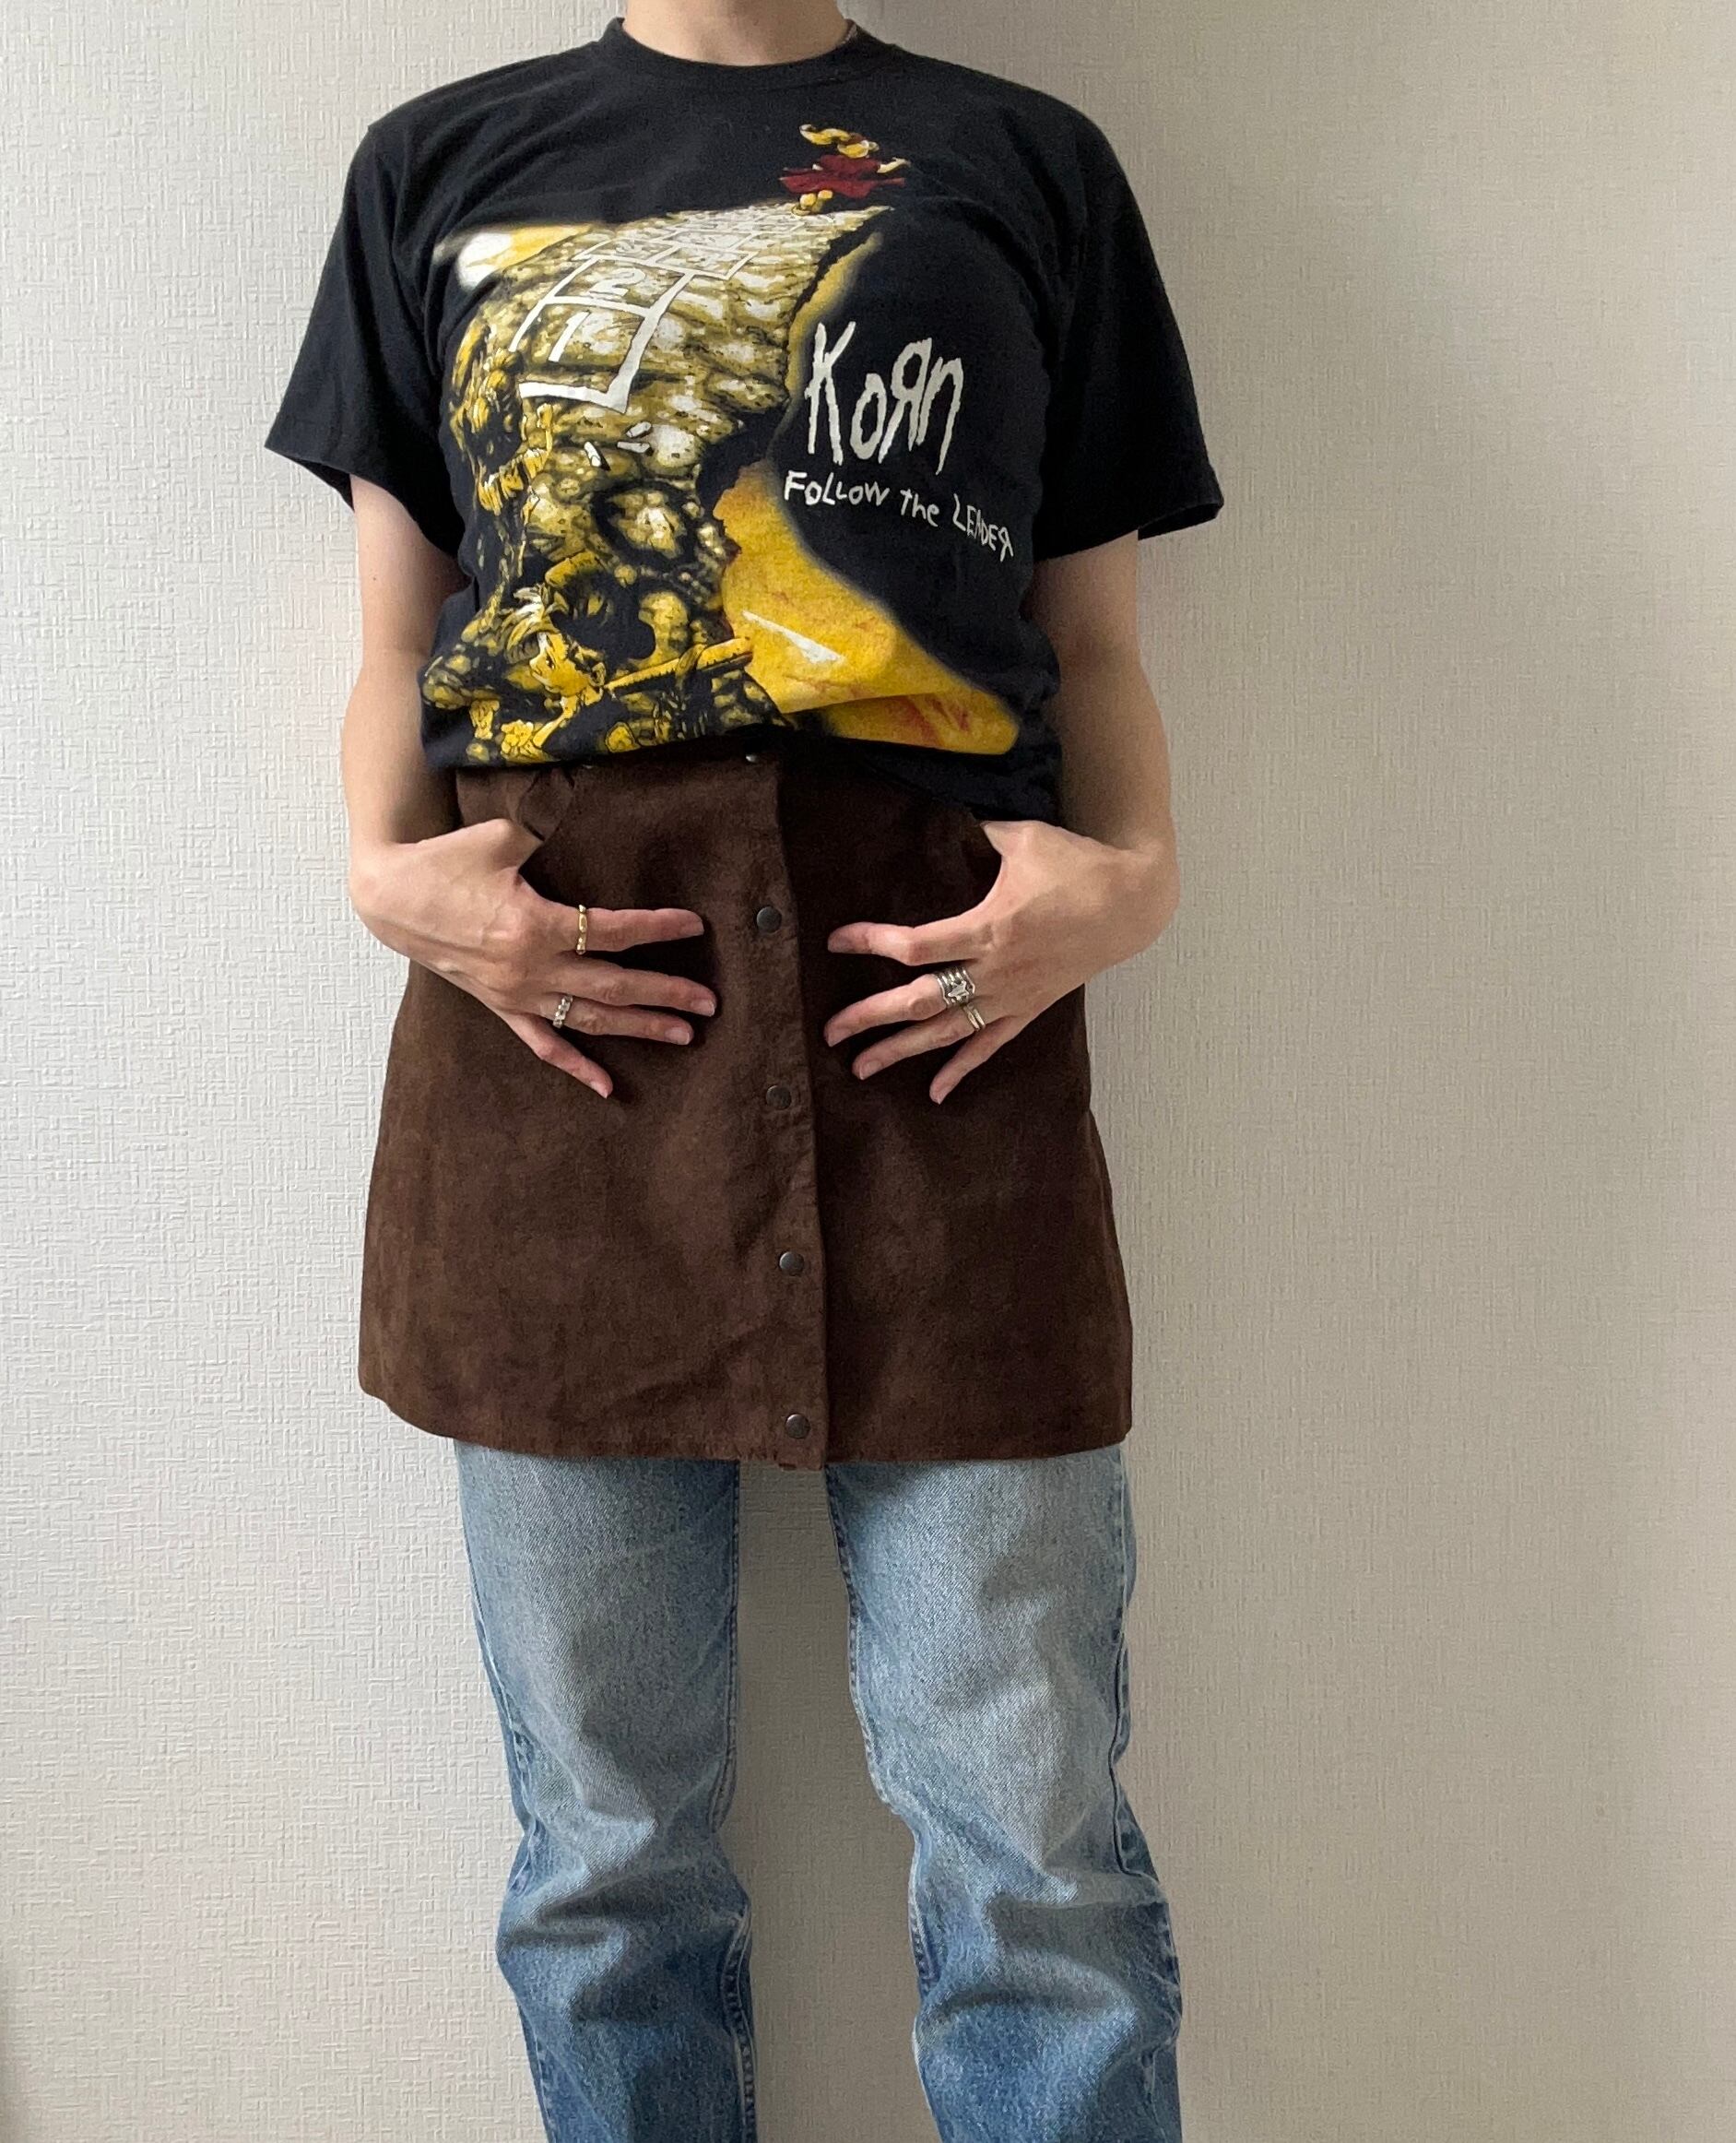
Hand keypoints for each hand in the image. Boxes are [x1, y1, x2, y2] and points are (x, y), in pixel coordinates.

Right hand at [350, 818, 714, 1098]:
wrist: (390, 897)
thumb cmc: (446, 860)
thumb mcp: (501, 836)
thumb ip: (550, 833)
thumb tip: (594, 817)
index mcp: (533, 925)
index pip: (613, 931)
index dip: (658, 929)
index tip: (695, 927)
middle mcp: (529, 968)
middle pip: (614, 986)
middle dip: (666, 993)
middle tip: (709, 1003)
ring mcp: (516, 994)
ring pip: (590, 1019)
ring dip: (639, 1028)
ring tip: (683, 1035)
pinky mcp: (500, 1006)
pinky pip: (543, 1043)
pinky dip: (575, 1065)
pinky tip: (606, 1086)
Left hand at [822, 819, 1177, 1101]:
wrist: (1132, 904)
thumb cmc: (1079, 866)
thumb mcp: (1024, 839)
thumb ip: (977, 835)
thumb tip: (942, 822)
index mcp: (989, 928)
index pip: (915, 945)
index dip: (871, 943)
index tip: (836, 941)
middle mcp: (995, 971)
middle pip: (920, 1002)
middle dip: (871, 1018)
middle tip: (830, 1031)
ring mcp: (1012, 996)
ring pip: (947, 1033)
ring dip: (902, 1051)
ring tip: (861, 1067)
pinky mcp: (1029, 1009)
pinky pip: (989, 1046)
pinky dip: (961, 1070)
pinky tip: (934, 1092)